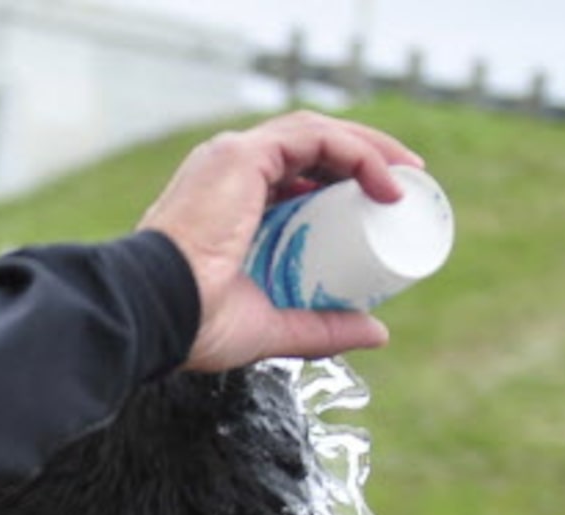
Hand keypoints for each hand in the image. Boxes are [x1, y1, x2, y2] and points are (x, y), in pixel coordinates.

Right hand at [138, 110, 422, 371]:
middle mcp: (227, 171)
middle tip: (408, 185)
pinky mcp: (242, 154)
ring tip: (409, 177)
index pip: (294, 175)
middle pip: (311, 147)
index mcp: (227, 203)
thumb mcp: (270, 327)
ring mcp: (232, 157)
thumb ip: (319, 328)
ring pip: (318, 133)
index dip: (342, 182)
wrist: (156, 313)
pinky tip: (387, 179)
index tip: (383, 204)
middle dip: (366, 158)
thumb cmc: (192, 326)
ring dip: (371, 148)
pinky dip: (358, 152)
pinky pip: (316, 138)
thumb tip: (377, 332)